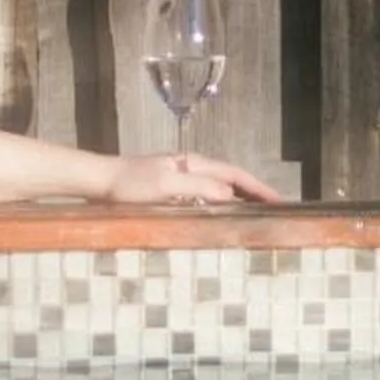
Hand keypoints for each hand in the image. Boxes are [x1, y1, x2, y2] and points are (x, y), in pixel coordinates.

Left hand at [104, 153, 282, 207]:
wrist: (100, 180)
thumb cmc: (129, 184)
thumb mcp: (166, 185)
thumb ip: (199, 187)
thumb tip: (230, 194)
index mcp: (194, 164)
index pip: (236, 175)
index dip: (259, 188)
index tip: (279, 201)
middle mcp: (191, 167)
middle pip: (231, 179)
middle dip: (254, 192)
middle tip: (275, 209)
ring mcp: (180, 177)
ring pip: (219, 187)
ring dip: (239, 198)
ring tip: (255, 213)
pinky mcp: (170, 189)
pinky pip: (204, 195)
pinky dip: (219, 203)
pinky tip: (219, 215)